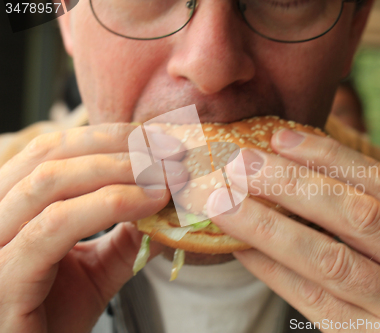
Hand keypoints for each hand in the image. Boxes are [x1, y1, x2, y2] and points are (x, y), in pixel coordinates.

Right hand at [0, 124, 184, 332]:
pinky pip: (53, 227)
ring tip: (168, 176)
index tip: (161, 139)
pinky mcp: (2, 280)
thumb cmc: (55, 319)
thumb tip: (162, 199)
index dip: (110, 136)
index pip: (54, 150)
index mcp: (11, 207)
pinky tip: (150, 203)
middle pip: (50, 154)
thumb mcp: (96, 269)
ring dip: (119, 170)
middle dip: (119, 146)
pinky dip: (108, 206)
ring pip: (49, 182)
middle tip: (172, 151)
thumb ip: (123, 235)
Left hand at [208, 129, 379, 331]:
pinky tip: (242, 250)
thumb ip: (378, 218)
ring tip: (227, 204)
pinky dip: (272, 271)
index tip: (280, 137)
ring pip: (330, 260)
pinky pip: (313, 301)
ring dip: (269, 226)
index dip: (329, 156)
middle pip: (357, 215)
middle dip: (292, 184)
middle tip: (242, 165)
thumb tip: (296, 171)